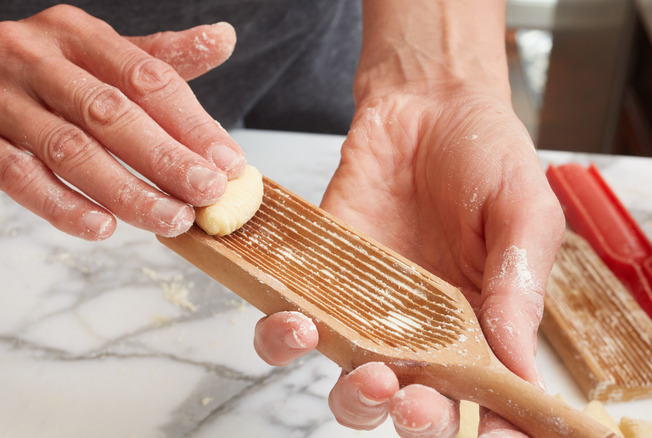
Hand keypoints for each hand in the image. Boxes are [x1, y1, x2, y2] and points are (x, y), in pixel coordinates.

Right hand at [0, 5, 243, 239]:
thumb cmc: (25, 77)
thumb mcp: (88, 55)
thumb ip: (154, 58)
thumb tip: (224, 39)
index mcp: (74, 33)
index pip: (144, 77)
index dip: (192, 122)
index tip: (228, 163)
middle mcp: (33, 56)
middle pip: (110, 112)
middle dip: (167, 158)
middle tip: (208, 195)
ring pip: (69, 149)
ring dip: (126, 191)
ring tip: (169, 220)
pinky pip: (19, 176)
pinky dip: (63, 205)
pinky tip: (102, 227)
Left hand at [253, 84, 563, 435]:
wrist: (426, 104)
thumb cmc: (485, 154)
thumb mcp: (523, 214)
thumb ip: (517, 287)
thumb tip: (516, 368)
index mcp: (482, 326)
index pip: (484, 401)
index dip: (488, 431)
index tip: (489, 437)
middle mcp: (423, 329)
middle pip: (411, 406)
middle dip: (410, 420)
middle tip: (411, 400)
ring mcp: (367, 307)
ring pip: (348, 378)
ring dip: (349, 393)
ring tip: (360, 367)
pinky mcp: (319, 275)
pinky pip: (292, 320)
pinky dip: (283, 333)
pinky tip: (293, 316)